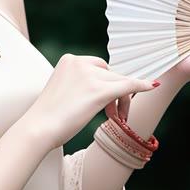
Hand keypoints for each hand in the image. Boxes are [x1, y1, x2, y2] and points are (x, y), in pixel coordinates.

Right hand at [29, 53, 160, 150]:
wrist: (38, 129)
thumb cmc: (48, 118)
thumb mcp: (62, 92)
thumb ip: (79, 84)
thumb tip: (103, 89)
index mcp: (69, 60)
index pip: (99, 67)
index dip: (108, 83)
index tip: (108, 102)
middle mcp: (80, 63)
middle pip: (111, 74)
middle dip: (116, 93)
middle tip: (115, 115)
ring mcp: (89, 76)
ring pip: (119, 83)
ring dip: (122, 100)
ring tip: (115, 119)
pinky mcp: (98, 92)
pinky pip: (127, 85)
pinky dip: (141, 86)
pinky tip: (152, 86)